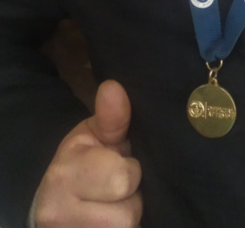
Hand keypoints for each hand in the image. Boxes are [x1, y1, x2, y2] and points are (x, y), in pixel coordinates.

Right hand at [34, 80, 141, 227]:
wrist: (56, 203)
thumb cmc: (83, 163)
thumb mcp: (94, 136)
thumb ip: (111, 117)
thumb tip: (113, 87)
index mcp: (64, 174)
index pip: (122, 177)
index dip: (130, 169)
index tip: (120, 162)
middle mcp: (58, 213)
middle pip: (127, 213)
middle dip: (131, 197)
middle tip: (120, 188)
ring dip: (128, 217)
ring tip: (116, 204)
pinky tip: (113, 218)